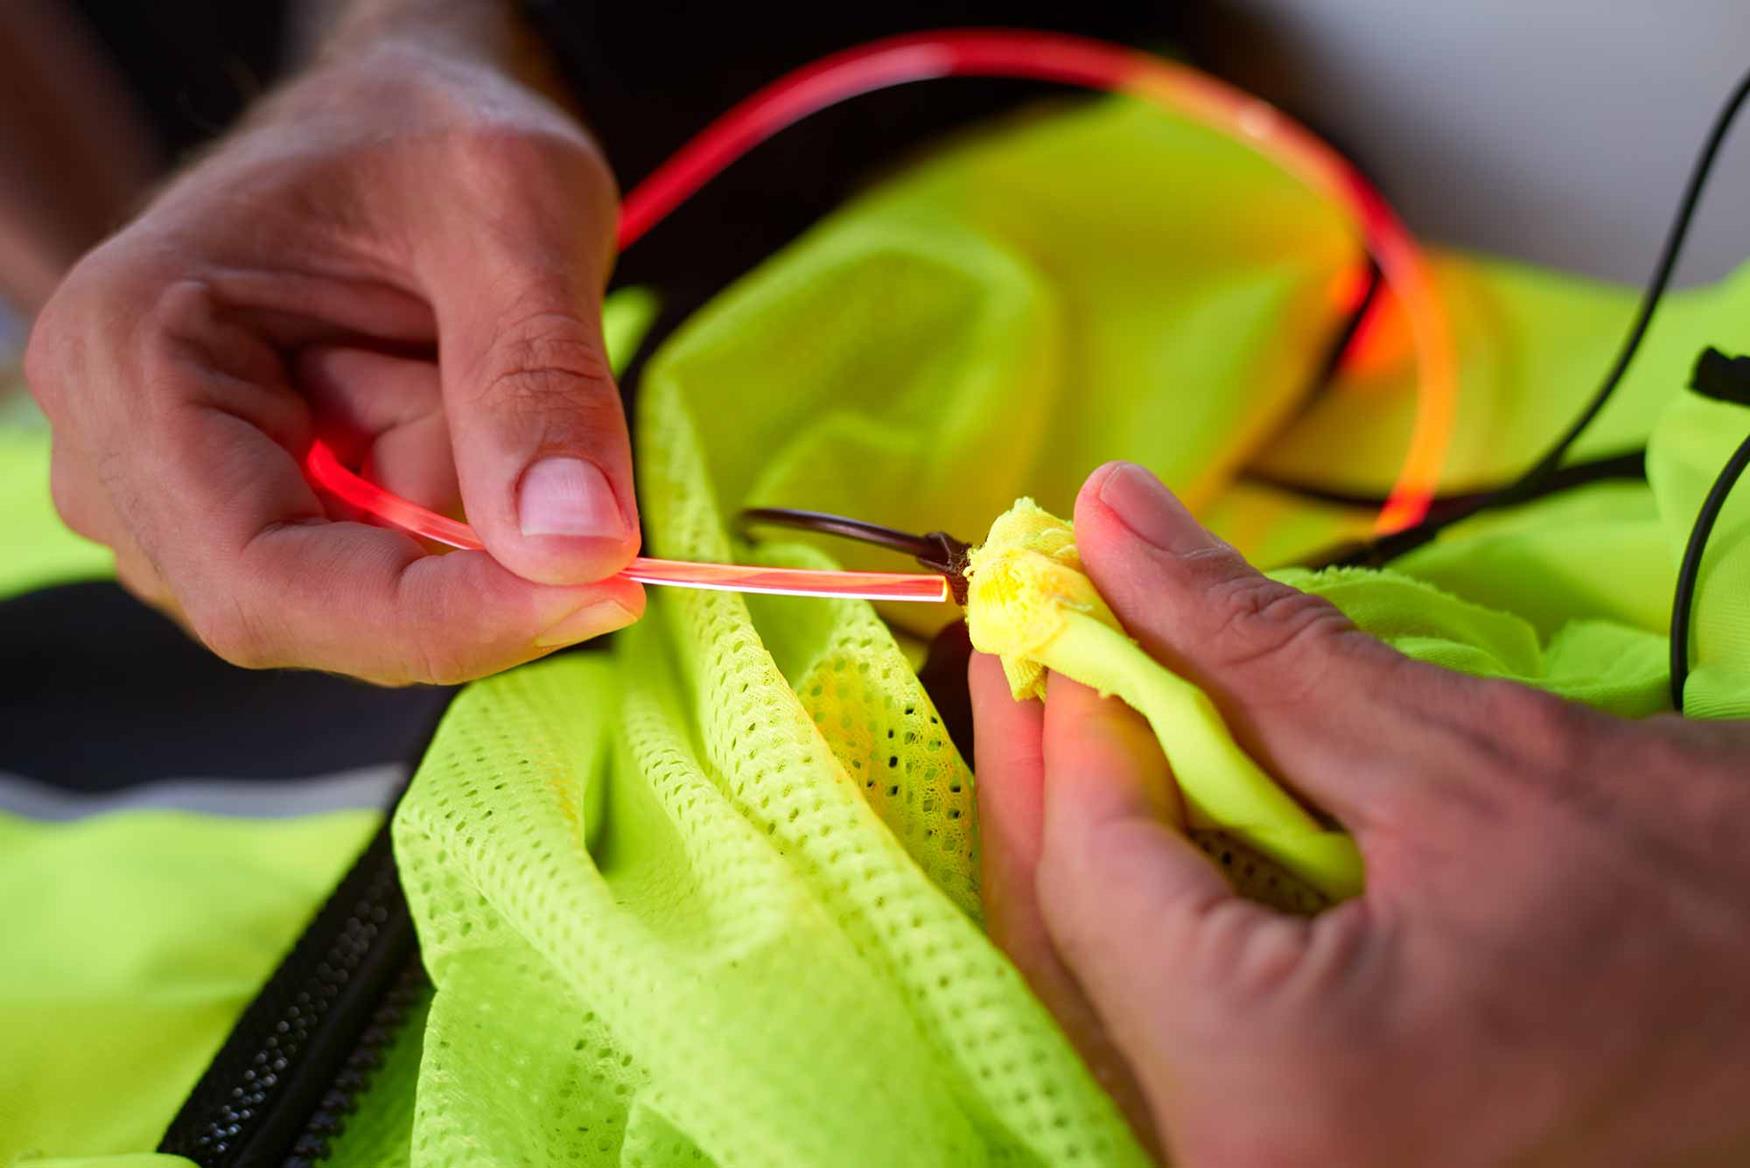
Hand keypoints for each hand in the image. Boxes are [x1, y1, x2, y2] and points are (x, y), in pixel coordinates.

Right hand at [24, 17, 642, 683]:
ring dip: (462, 530)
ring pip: (357, 606)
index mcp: (133, 357)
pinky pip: (380, 583)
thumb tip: (576, 551)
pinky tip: (459, 420)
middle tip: (592, 501)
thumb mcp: (515, 213)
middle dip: (463, 572)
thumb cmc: (436, 132)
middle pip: (306, 614)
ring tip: (476, 381)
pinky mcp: (251, 514)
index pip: (264, 580)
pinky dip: (459, 528)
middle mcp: (118, 448)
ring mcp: (176, 496)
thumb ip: (537, 380)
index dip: (435, 621)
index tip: (602, 591)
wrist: (404, 118)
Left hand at [971, 462, 1749, 1166]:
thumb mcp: (1455, 754)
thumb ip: (1245, 642)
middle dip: (1055, 758)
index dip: (1070, 701)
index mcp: (1277, 1091)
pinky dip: (1145, 897)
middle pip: (1072, 934)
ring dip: (1090, 821)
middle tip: (1047, 617)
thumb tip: (1110, 517)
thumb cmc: (1701, 905)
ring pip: (1099, 979)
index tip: (1063, 579)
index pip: (1092, 864)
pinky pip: (1158, 1021)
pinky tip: (1153, 794)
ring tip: (1096, 683)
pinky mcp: (1284, 1153)